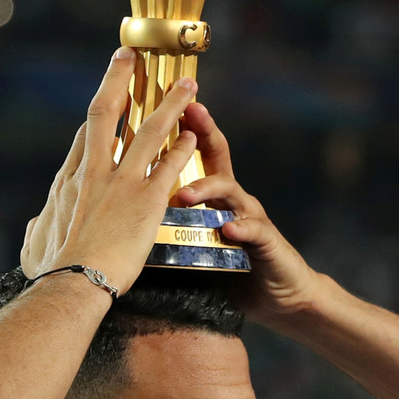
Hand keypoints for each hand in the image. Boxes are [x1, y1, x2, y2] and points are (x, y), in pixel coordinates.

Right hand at [21, 49, 197, 295]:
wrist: (72, 283)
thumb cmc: (52, 272)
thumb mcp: (35, 245)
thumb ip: (38, 228)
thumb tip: (35, 223)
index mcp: (68, 182)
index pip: (87, 135)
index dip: (102, 109)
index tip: (113, 91)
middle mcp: (94, 173)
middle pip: (107, 113)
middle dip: (120, 79)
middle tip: (131, 56)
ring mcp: (121, 183)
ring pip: (148, 131)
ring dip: (170, 105)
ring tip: (188, 86)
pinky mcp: (147, 200)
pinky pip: (169, 165)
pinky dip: (183, 147)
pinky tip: (195, 135)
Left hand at [172, 102, 319, 325]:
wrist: (274, 296)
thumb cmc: (226, 268)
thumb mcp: (195, 238)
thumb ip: (170, 217)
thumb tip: (125, 204)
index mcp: (212, 194)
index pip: (197, 151)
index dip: (184, 126)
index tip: (163, 102)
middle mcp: (232, 198)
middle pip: (219, 156)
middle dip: (206, 131)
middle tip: (190, 113)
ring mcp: (250, 217)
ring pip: (231, 191)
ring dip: (208, 188)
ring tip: (184, 194)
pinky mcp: (266, 244)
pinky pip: (254, 231)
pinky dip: (240, 227)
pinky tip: (228, 229)